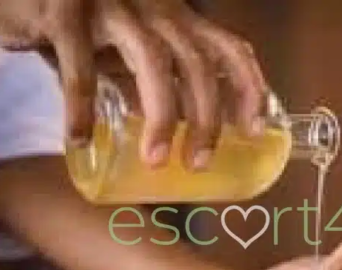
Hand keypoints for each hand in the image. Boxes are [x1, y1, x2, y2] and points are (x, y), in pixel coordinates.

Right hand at [0, 0, 266, 168]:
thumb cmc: (88, 24)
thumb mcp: (131, 52)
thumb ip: (152, 84)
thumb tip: (172, 132)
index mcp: (178, 20)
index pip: (230, 48)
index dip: (250, 88)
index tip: (255, 130)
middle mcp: (155, 9)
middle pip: (198, 64)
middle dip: (206, 119)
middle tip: (200, 163)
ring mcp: (113, 7)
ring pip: (153, 62)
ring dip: (161, 118)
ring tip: (157, 160)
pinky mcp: (66, 13)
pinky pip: (79, 66)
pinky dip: (80, 108)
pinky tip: (79, 138)